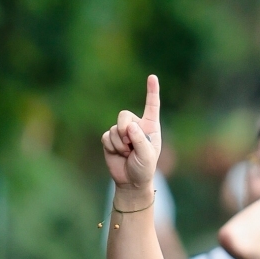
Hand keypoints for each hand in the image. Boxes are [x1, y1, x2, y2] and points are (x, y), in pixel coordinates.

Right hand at [102, 75, 162, 192]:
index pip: (152, 105)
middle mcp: (136, 125)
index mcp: (150, 126)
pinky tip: (118, 154)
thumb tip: (129, 126)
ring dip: (120, 144)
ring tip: (127, 154)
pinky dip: (112, 147)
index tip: (152, 77)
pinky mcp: (111, 139)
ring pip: (115, 128)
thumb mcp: (147, 156)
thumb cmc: (144, 167)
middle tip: (130, 146)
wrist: (130, 181)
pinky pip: (107, 137)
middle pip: (124, 115)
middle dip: (125, 129)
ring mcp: (122, 131)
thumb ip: (140, 140)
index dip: (152, 91)